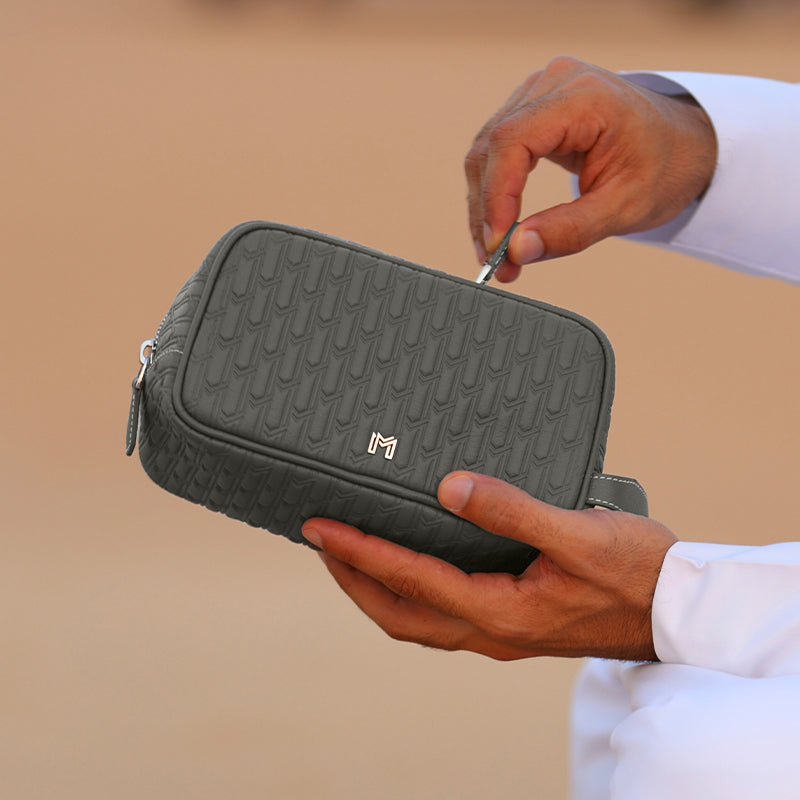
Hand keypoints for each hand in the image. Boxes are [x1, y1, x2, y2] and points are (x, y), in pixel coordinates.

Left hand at [302, 472, 676, 661]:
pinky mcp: (512, 621)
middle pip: (399, 614)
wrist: (674, 611)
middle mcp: (492, 630)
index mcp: (501, 610)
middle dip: (352, 578)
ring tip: (350, 554)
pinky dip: (410, 591)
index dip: (358, 552)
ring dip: (376, 589)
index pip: (410, 580)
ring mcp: (501, 631)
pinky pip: (442, 613)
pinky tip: (411, 566)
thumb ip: (512, 511)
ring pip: (418, 620)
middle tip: (320, 540)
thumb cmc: (635, 572)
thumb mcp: (576, 534)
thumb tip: (451, 487)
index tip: (319, 528)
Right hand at [467, 56, 716, 280]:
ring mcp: (539, 92)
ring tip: (498, 252)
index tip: (497, 245)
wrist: (684, 144)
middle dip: (487, 212)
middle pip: (492, 148)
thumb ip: (570, 231)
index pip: (513, 140)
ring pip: (485, 153)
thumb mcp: (626, 208)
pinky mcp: (532, 109)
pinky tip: (502, 227)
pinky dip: (493, 194)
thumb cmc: (664, 167)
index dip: (496, 196)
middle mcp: (555, 83)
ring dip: (484, 208)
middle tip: (496, 262)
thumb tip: (516, 250)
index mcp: (585, 97)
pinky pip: (495, 153)